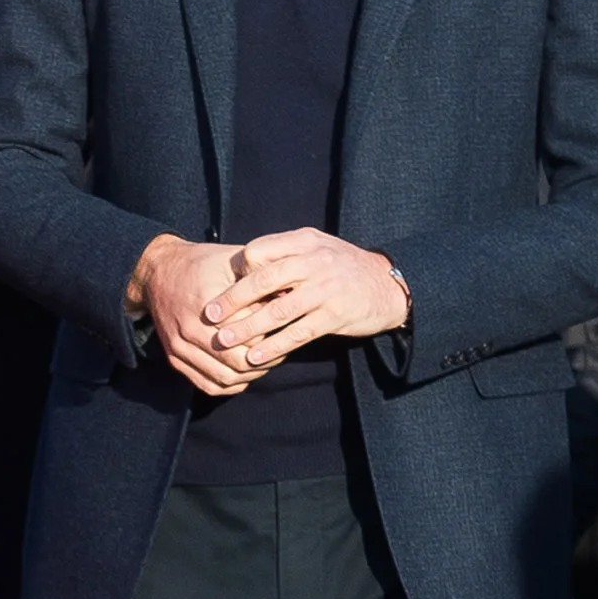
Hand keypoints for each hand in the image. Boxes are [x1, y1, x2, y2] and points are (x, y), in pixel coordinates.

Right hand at [128, 235, 270, 395]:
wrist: (158, 272)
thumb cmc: (201, 265)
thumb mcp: (232, 261)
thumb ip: (258, 278)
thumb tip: (289, 296)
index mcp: (207, 304)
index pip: (251, 334)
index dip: (273, 333)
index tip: (286, 328)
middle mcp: (190, 329)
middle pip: (240, 361)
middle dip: (266, 359)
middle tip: (282, 349)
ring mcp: (180, 347)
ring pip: (225, 377)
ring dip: (251, 375)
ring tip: (266, 362)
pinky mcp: (174, 358)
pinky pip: (207, 385)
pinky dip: (230, 385)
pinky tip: (244, 374)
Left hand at [203, 228, 409, 368]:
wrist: (387, 284)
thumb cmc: (340, 265)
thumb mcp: (315, 247)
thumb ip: (283, 252)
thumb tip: (243, 267)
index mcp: (303, 242)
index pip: (259, 251)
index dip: (239, 270)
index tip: (223, 287)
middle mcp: (314, 262)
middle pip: (263, 281)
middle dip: (233, 300)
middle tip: (210, 315)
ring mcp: (325, 290)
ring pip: (278, 311)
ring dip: (248, 328)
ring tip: (224, 341)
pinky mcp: (335, 316)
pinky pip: (298, 333)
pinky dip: (274, 347)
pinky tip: (256, 357)